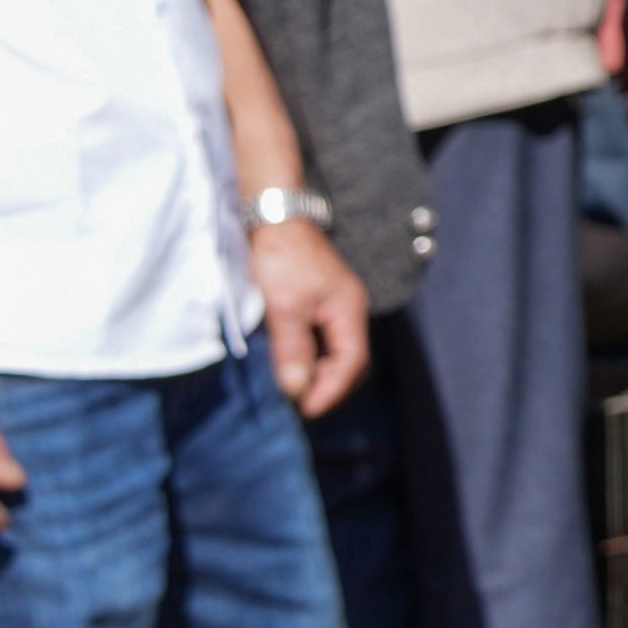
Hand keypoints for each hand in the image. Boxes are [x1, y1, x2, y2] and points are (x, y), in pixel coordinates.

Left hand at [253, 217, 373, 416]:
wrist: (274, 217)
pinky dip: (314, 359)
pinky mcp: (321, 301)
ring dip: (322, 375)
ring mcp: (337, 304)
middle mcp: (350, 309)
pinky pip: (326, 340)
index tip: (305, 410)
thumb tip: (297, 390)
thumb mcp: (283, 307)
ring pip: (339, 351)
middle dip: (331, 387)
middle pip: (353, 361)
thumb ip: (293, 350)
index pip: (353, 362)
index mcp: (349, 310)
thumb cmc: (281, 259)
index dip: (331, 391)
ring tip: (295, 390)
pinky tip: (295, 365)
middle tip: (302, 406)